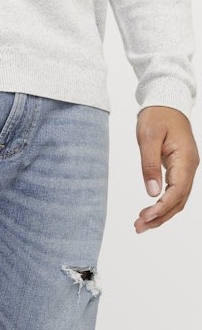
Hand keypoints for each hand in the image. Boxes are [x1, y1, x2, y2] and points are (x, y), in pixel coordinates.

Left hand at [134, 105, 198, 232]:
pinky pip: (175, 193)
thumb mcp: (147, 138)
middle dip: (159, 217)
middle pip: (178, 200)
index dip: (162, 207)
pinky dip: (163, 206)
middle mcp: (190, 167)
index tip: (145, 217)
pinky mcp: (180, 170)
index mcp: (185, 159)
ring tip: (141, 225)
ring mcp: (187, 169)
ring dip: (161, 215)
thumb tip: (152, 192)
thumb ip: (149, 165)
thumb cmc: (157, 116)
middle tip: (138, 227)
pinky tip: (150, 214)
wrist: (167, 102)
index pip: (177, 191)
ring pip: (178, 200)